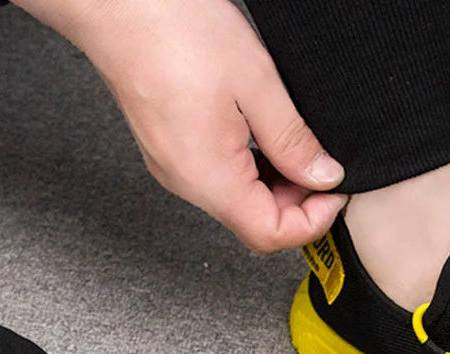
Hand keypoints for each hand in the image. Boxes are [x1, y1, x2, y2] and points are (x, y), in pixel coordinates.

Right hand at [14, 0, 346, 252]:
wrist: (115, 2)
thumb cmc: (172, 29)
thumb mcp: (256, 83)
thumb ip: (294, 140)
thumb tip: (323, 177)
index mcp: (210, 177)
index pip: (270, 235)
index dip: (312, 222)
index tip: (335, 192)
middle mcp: (188, 183)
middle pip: (255, 223)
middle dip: (297, 202)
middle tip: (321, 163)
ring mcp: (175, 168)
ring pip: (238, 202)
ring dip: (274, 184)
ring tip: (293, 142)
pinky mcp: (169, 151)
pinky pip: (219, 178)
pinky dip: (250, 168)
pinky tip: (262, 136)